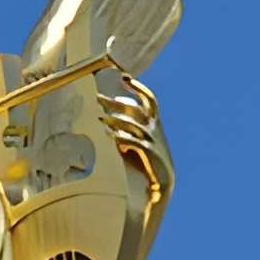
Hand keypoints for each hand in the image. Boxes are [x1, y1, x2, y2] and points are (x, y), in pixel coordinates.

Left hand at [98, 73, 170, 207]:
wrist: (162, 181)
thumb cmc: (146, 160)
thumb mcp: (138, 141)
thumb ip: (128, 129)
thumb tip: (110, 118)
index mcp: (155, 122)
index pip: (150, 99)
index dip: (139, 87)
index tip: (125, 77)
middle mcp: (155, 128)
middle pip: (135, 109)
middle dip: (115, 103)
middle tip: (98, 98)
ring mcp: (153, 139)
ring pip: (132, 124)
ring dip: (115, 120)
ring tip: (100, 119)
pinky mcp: (150, 152)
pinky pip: (134, 141)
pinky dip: (122, 138)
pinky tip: (110, 137)